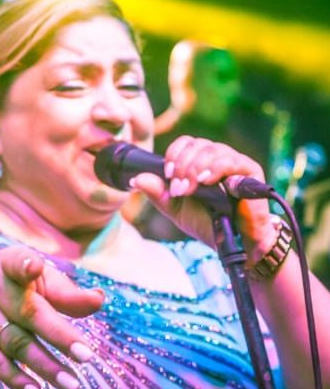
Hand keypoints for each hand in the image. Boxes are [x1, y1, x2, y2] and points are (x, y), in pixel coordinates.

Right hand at [0, 244, 103, 388]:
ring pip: (16, 344)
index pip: (16, 262)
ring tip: (72, 384)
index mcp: (8, 266)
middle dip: (59, 335)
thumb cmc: (18, 291)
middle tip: (87, 356)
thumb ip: (67, 294)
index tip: (35, 267)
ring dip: (45, 366)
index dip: (25, 265)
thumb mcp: (40, 283)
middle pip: (29, 313)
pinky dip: (16, 380)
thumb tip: (98, 300)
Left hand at [130, 135, 276, 253]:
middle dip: (182, 165)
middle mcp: (218, 157)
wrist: (235, 244)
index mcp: (201, 162)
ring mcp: (235, 162)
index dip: (173, 154)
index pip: (185, 143)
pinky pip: (231, 160)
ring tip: (189, 189)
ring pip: (212, 150)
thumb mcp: (177, 209)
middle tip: (178, 188)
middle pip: (197, 144)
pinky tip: (206, 180)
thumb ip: (158, 193)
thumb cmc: (209, 224)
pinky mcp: (251, 170)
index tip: (167, 175)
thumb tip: (137, 178)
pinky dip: (215, 168)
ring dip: (195, 168)